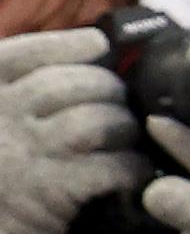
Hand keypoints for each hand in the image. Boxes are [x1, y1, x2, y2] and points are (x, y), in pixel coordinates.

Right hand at [0, 26, 148, 233]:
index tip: (98, 45)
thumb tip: (94, 45)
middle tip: (119, 106)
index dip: (70, 44)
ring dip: (125, 128)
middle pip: (79, 84)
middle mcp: (3, 117)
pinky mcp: (55, 189)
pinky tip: (132, 173)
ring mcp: (29, 152)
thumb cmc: (3, 174)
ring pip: (101, 120)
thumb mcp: (1, 121)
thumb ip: (28, 85)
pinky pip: (113, 163)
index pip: (25, 53)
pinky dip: (132, 167)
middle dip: (111, 91)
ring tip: (126, 140)